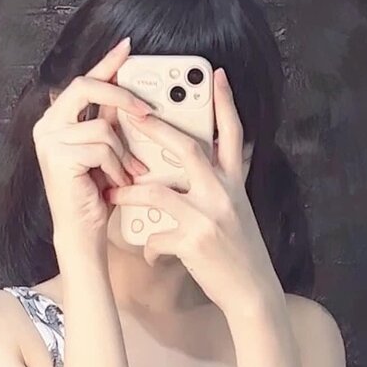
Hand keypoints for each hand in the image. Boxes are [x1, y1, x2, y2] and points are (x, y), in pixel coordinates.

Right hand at [32, 37, 151, 245]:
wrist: (83, 232)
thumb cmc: (96, 195)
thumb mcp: (105, 150)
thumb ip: (109, 119)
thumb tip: (127, 90)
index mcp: (56, 120)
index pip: (84, 81)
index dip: (106, 64)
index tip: (126, 48)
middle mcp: (46, 125)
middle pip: (87, 88)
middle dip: (122, 97)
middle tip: (146, 110)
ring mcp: (49, 140)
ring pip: (102, 127)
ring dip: (121, 153)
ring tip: (123, 174)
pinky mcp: (58, 157)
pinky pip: (101, 148)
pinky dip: (115, 167)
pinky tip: (113, 183)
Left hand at [106, 68, 277, 312]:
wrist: (253, 292)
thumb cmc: (240, 254)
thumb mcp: (237, 213)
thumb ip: (220, 189)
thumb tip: (199, 173)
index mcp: (235, 183)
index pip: (233, 134)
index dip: (225, 103)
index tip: (215, 75)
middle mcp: (223, 194)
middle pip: (187, 149)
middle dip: (157, 128)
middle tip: (135, 112)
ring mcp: (208, 216)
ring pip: (158, 192)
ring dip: (130, 192)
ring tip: (114, 193)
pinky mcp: (194, 241)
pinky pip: (157, 236)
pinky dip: (149, 246)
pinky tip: (149, 254)